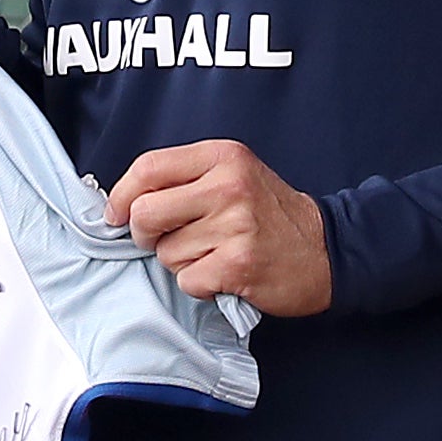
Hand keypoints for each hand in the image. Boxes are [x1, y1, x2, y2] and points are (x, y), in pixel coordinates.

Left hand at [105, 140, 331, 314]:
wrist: (327, 249)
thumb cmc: (270, 214)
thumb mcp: (233, 174)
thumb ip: (183, 179)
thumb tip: (122, 203)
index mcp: (222, 156)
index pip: (147, 167)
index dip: (120, 195)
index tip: (115, 214)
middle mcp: (228, 185)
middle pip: (145, 213)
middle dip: (145, 234)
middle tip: (167, 239)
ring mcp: (235, 225)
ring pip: (165, 253)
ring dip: (182, 262)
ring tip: (215, 253)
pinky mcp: (239, 264)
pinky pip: (188, 280)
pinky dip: (200, 284)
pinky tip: (225, 273)